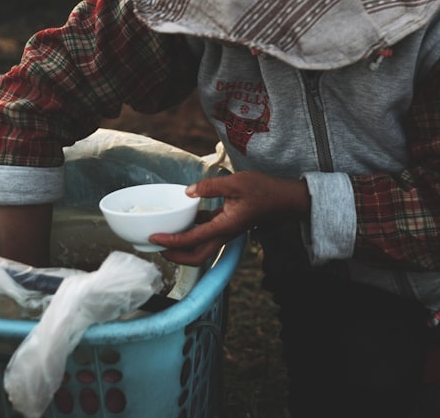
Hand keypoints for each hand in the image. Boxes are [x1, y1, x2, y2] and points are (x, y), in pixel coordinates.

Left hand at [150, 171, 309, 265]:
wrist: (285, 198)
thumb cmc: (264, 190)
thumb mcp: (236, 183)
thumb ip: (210, 187)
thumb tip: (188, 192)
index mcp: (225, 227)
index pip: (193, 240)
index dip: (172, 241)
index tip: (155, 238)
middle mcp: (224, 234)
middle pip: (196, 257)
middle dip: (175, 256)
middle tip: (157, 247)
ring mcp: (226, 231)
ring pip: (201, 248)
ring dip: (183, 247)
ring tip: (166, 236)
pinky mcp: (228, 225)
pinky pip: (207, 233)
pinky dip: (193, 231)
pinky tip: (185, 218)